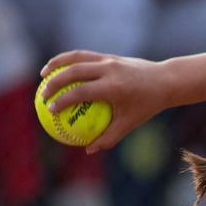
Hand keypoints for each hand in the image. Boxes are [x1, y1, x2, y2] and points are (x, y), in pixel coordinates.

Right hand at [38, 50, 169, 151]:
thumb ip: (108, 138)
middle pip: (73, 71)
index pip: (81, 92)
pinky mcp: (108, 56)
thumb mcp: (129, 124)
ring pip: (76, 58)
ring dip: (57, 64)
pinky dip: (68, 60)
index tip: (50, 110)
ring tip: (43, 74)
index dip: (63, 100)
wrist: (164, 81)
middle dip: (54, 82)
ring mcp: (108, 60)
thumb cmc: (146, 106)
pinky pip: (84, 56)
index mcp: (113, 88)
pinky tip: (59, 69)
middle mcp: (108, 70)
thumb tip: (88, 150)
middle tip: (42, 94)